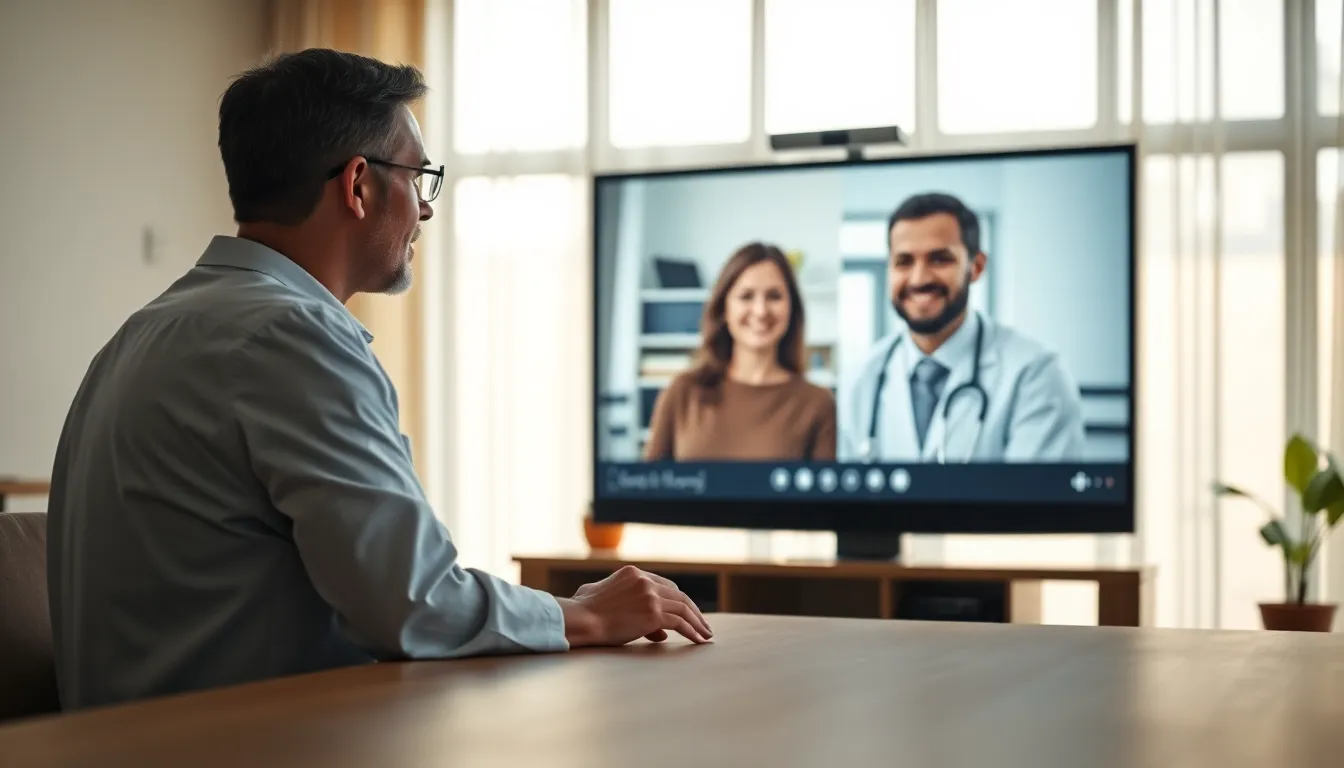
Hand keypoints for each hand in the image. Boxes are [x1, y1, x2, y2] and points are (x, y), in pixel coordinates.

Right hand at [558, 565, 712, 646]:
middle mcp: (645, 581)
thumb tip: (659, 631)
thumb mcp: (604, 598)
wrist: (581, 618)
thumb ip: (628, 605)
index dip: (677, 600)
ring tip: (706, 635)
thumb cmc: (584, 610)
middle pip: (678, 595)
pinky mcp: (653, 613)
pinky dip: (693, 631)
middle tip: (702, 624)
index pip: (664, 585)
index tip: (686, 613)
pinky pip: (680, 623)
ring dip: (698, 622)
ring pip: (684, 608)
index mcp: (633, 573)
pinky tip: (699, 640)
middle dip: (693, 611)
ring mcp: (650, 595)